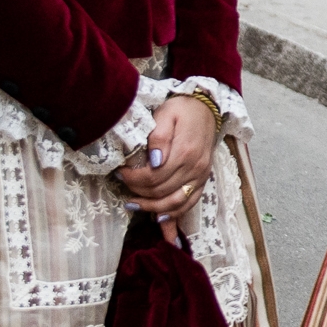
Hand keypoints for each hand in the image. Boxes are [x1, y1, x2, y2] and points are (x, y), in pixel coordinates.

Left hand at [114, 95, 217, 219]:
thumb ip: (159, 137)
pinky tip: (160, 219)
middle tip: (123, 184)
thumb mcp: (166, 115)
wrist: (206, 108)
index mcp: (184, 152)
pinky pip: (189, 203)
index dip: (133, 179)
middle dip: (139, 193)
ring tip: (134, 205)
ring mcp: (201, 176)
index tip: (120, 173)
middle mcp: (195, 168)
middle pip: (162, 192)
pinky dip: (175, 214)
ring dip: (153, 208)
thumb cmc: (182, 110)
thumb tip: (154, 162)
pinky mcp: (203, 180)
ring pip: (175, 203)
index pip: (154, 177)